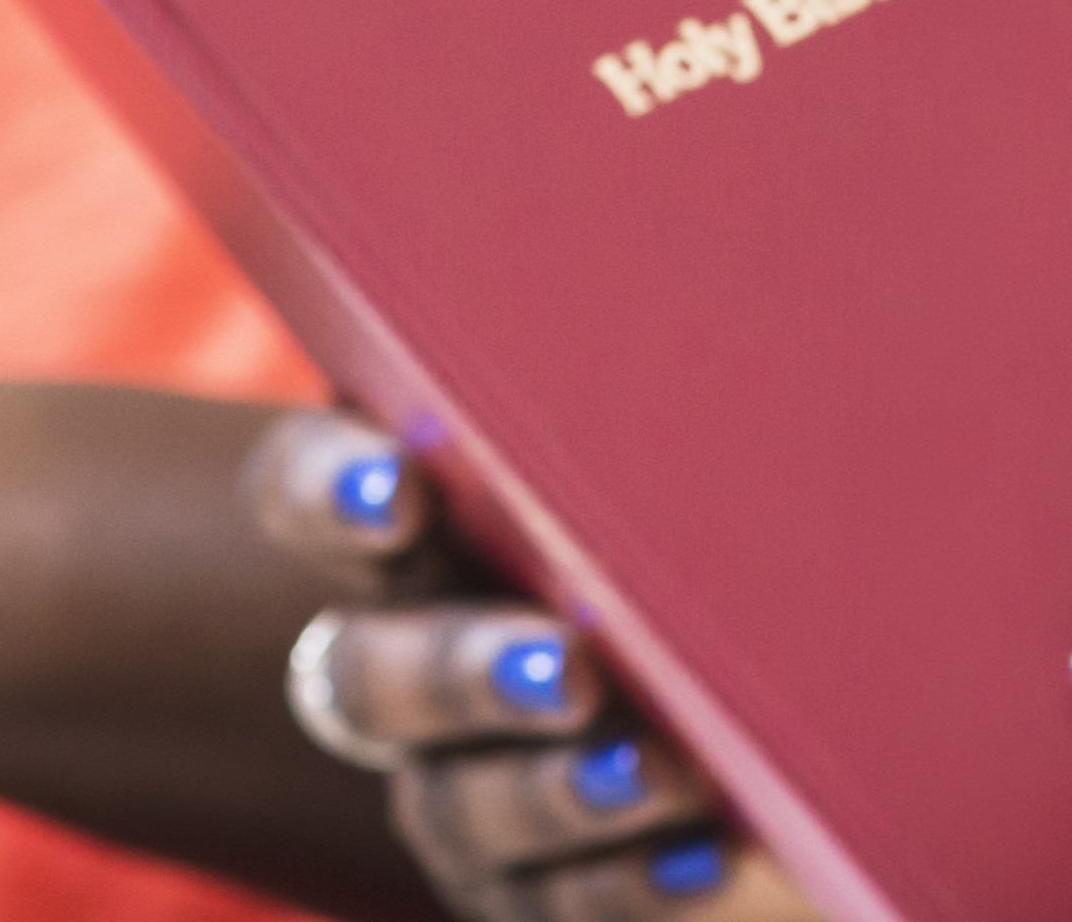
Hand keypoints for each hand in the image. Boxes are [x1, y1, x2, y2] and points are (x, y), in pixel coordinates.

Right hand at [243, 406, 815, 919]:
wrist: (759, 646)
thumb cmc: (696, 490)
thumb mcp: (658, 427)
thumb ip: (643, 372)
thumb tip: (741, 217)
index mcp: (416, 518)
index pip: (313, 488)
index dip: (327, 490)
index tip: (391, 482)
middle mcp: (410, 657)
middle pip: (370, 676)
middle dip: (460, 673)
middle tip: (560, 665)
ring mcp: (461, 780)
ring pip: (462, 802)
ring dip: (555, 791)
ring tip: (654, 770)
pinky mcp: (532, 879)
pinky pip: (553, 900)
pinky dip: (623, 883)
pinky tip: (699, 858)